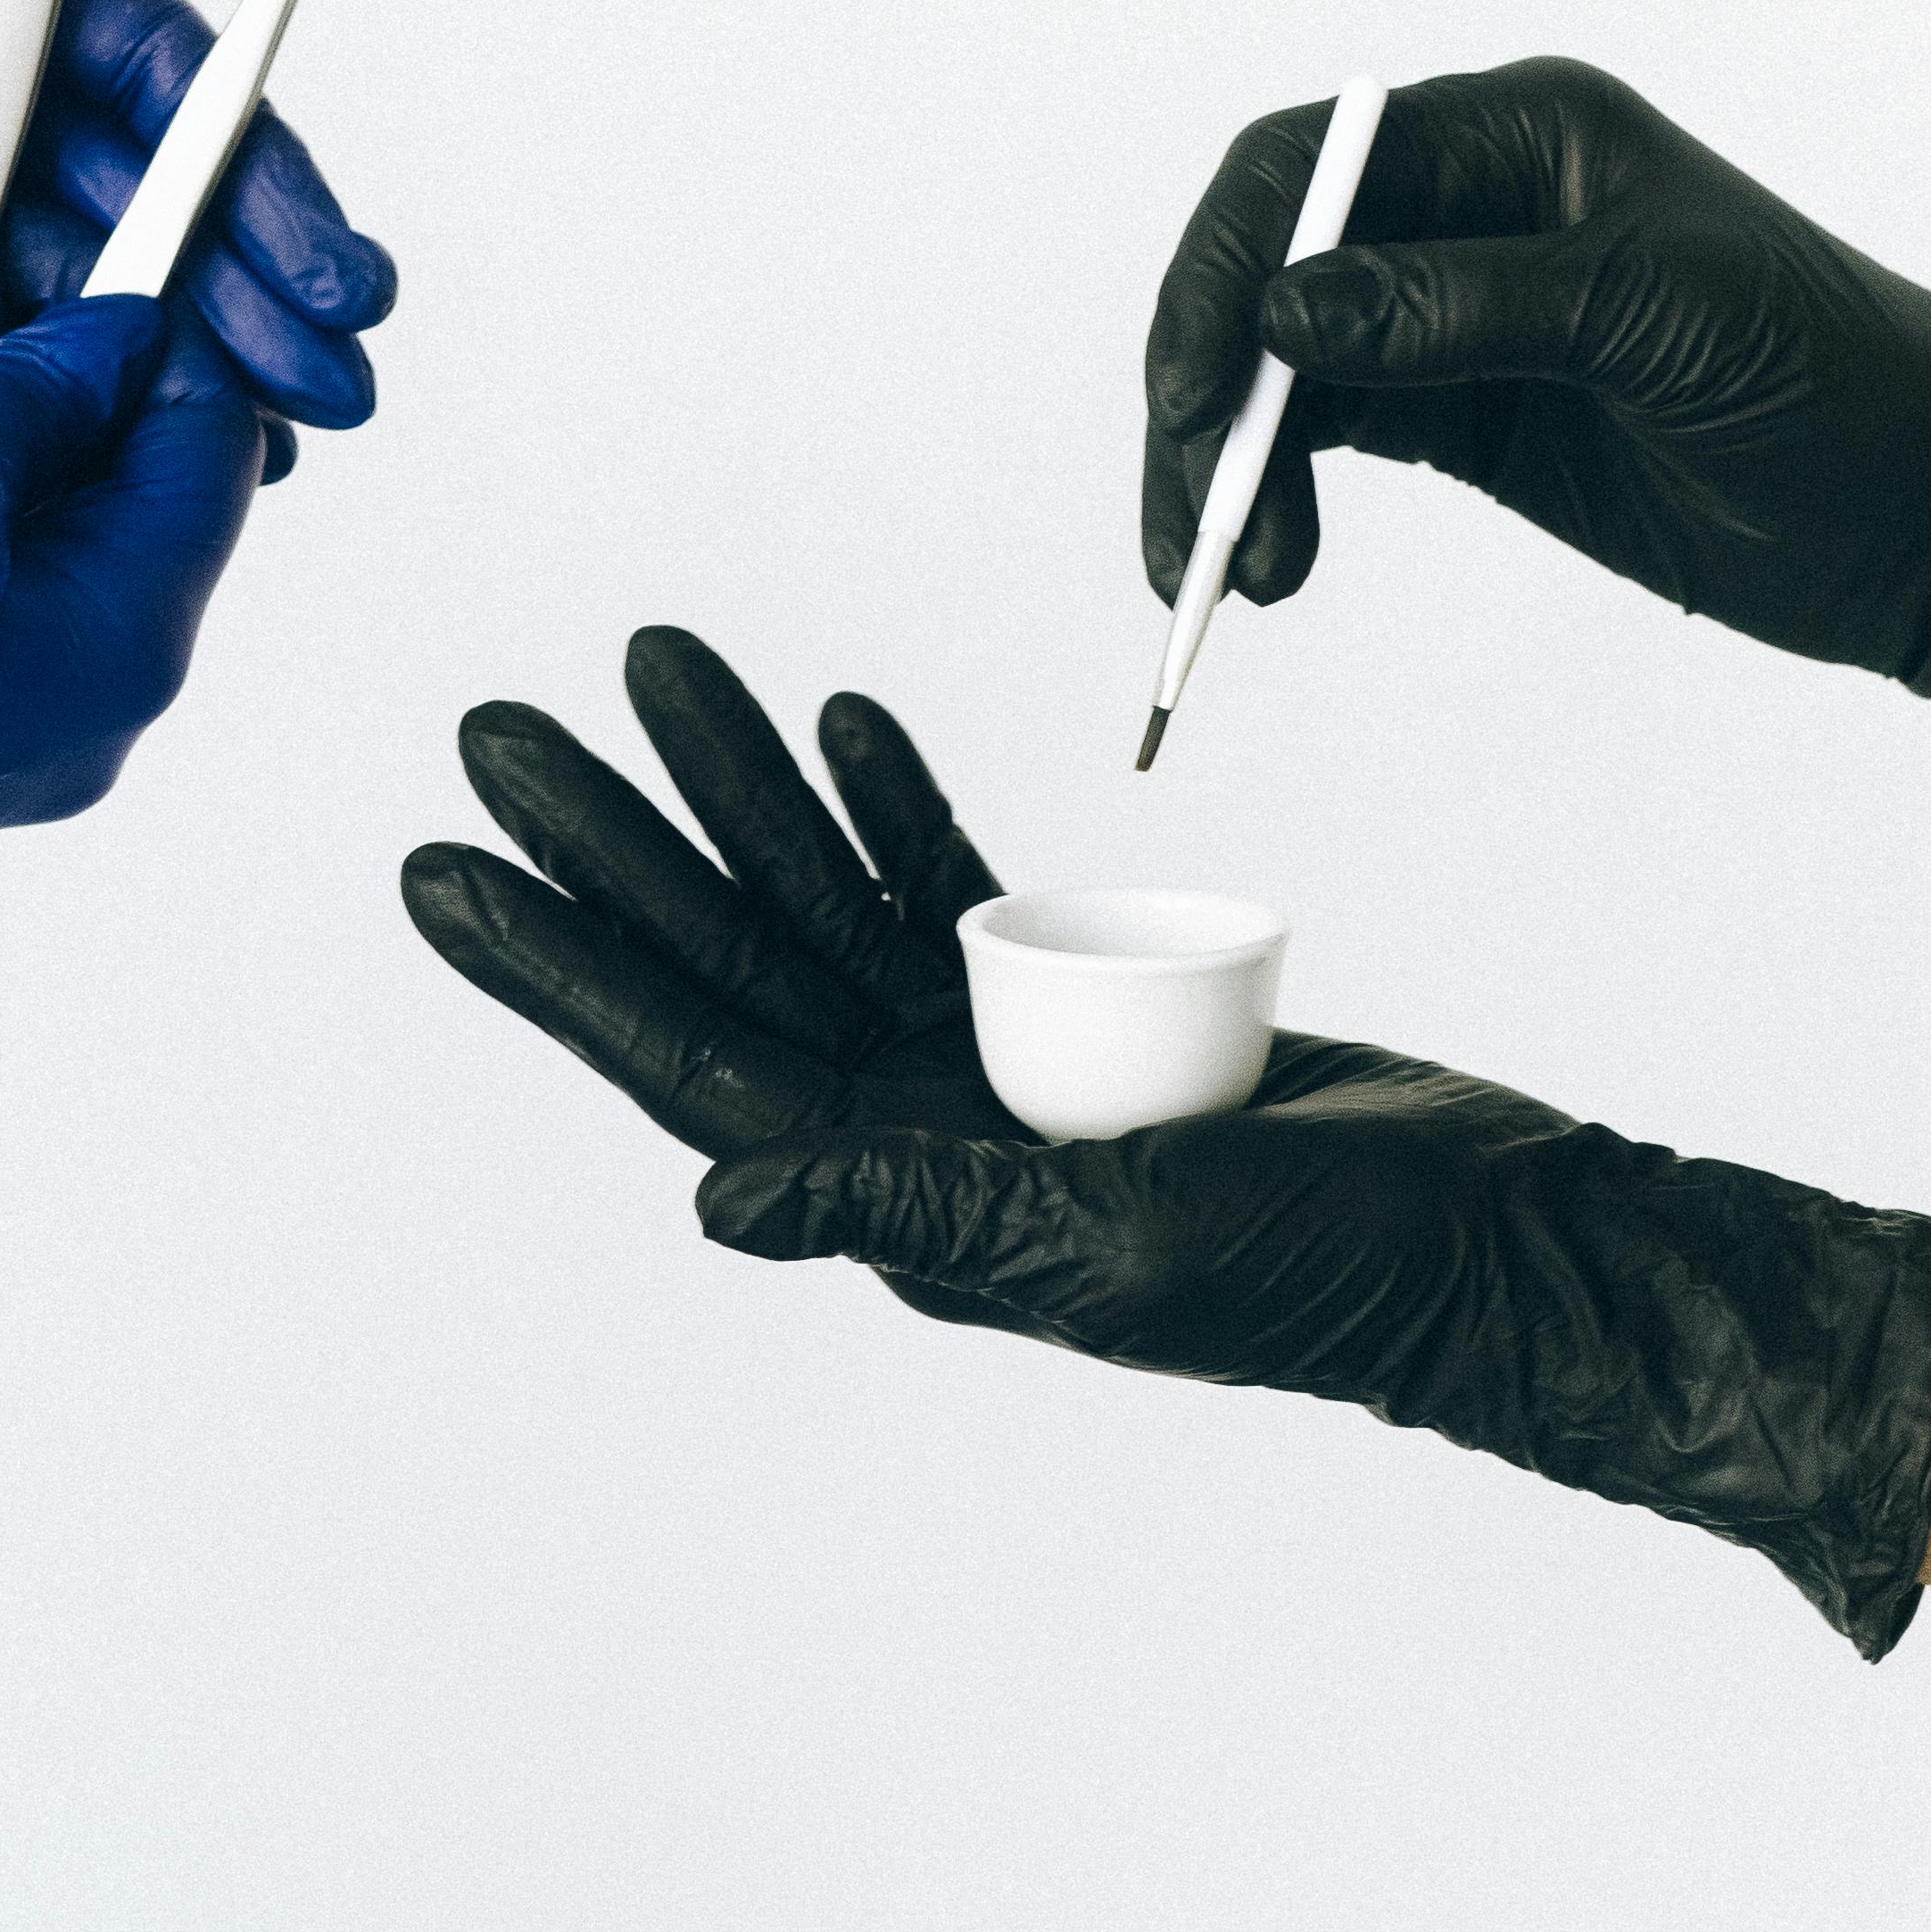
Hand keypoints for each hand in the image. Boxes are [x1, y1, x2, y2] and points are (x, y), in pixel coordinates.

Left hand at [404, 629, 1930, 1654]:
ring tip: (652, 662)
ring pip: (817, 893)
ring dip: (733, 785)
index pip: (685, 1056)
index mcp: (898, 1191)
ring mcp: (988, 1059)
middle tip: (498, 725)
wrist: (1486, 1240)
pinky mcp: (1073, 1003)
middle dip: (611, 838)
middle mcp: (915, 1124)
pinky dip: (881, 800)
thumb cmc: (1317, 1269)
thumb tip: (719, 1192)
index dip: (560, 966)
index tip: (443, 872)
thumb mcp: (1107, 1245)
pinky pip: (940, 883)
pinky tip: (826, 718)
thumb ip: (912, 1208)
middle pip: (724, 952)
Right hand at [1142, 56, 1930, 849]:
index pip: (1310, 164)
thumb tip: (1285, 314)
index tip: (1195, 388)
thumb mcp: (1650, 321)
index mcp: (1522, 133)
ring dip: (1234, 463)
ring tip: (1244, 573)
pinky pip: (1326, 435)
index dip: (1228, 266)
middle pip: (1270, 267)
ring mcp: (1458, 316)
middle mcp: (1471, 208)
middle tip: (1198, 516)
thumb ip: (1459, 308)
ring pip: (1280, 364)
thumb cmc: (1834, 380)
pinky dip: (1277, 494)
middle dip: (1213, 387)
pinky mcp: (1464, 416)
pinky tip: (1272, 561)